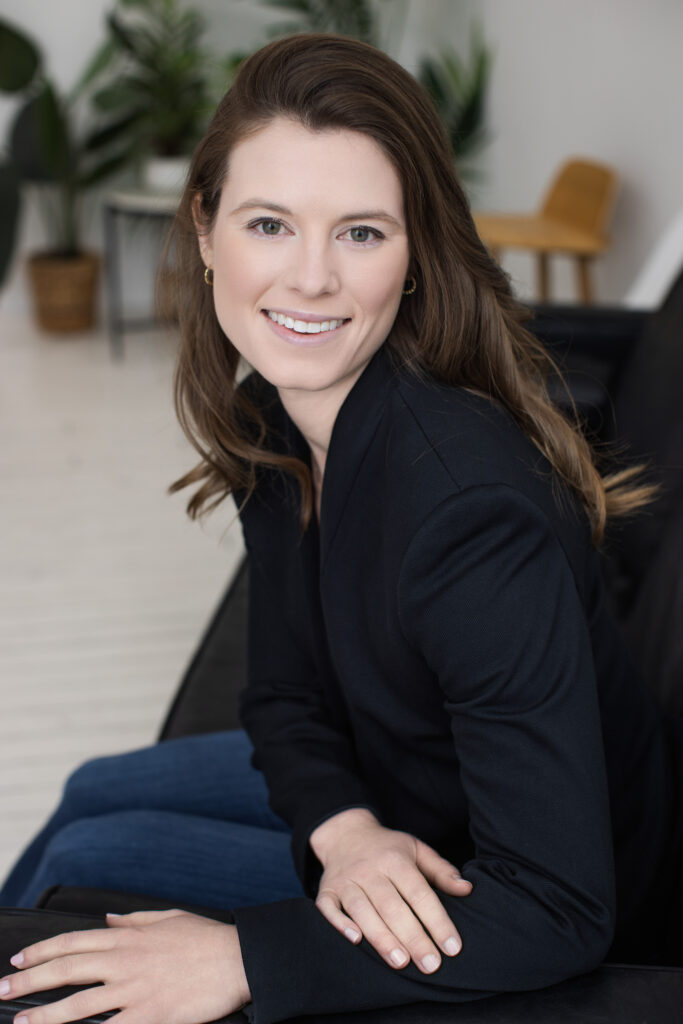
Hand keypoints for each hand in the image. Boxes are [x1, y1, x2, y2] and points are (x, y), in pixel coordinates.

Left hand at [0, 909, 249, 1023]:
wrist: (237, 959)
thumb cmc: (205, 938)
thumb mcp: (167, 917)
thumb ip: (133, 919)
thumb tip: (109, 918)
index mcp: (128, 936)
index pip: (73, 941)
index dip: (42, 950)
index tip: (19, 960)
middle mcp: (124, 961)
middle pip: (66, 970)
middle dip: (28, 982)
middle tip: (3, 991)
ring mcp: (134, 990)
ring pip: (77, 1005)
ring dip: (44, 1015)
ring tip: (20, 1021)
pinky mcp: (149, 1017)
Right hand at [310, 808, 470, 973]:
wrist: (345, 833)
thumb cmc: (388, 849)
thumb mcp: (417, 849)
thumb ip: (441, 870)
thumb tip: (467, 889)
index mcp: (395, 859)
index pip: (419, 892)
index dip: (437, 920)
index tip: (453, 947)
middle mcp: (369, 869)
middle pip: (392, 905)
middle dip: (413, 937)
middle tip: (431, 965)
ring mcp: (346, 880)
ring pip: (362, 909)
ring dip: (381, 936)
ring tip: (401, 962)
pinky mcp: (326, 890)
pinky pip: (328, 908)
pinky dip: (339, 924)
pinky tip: (355, 941)